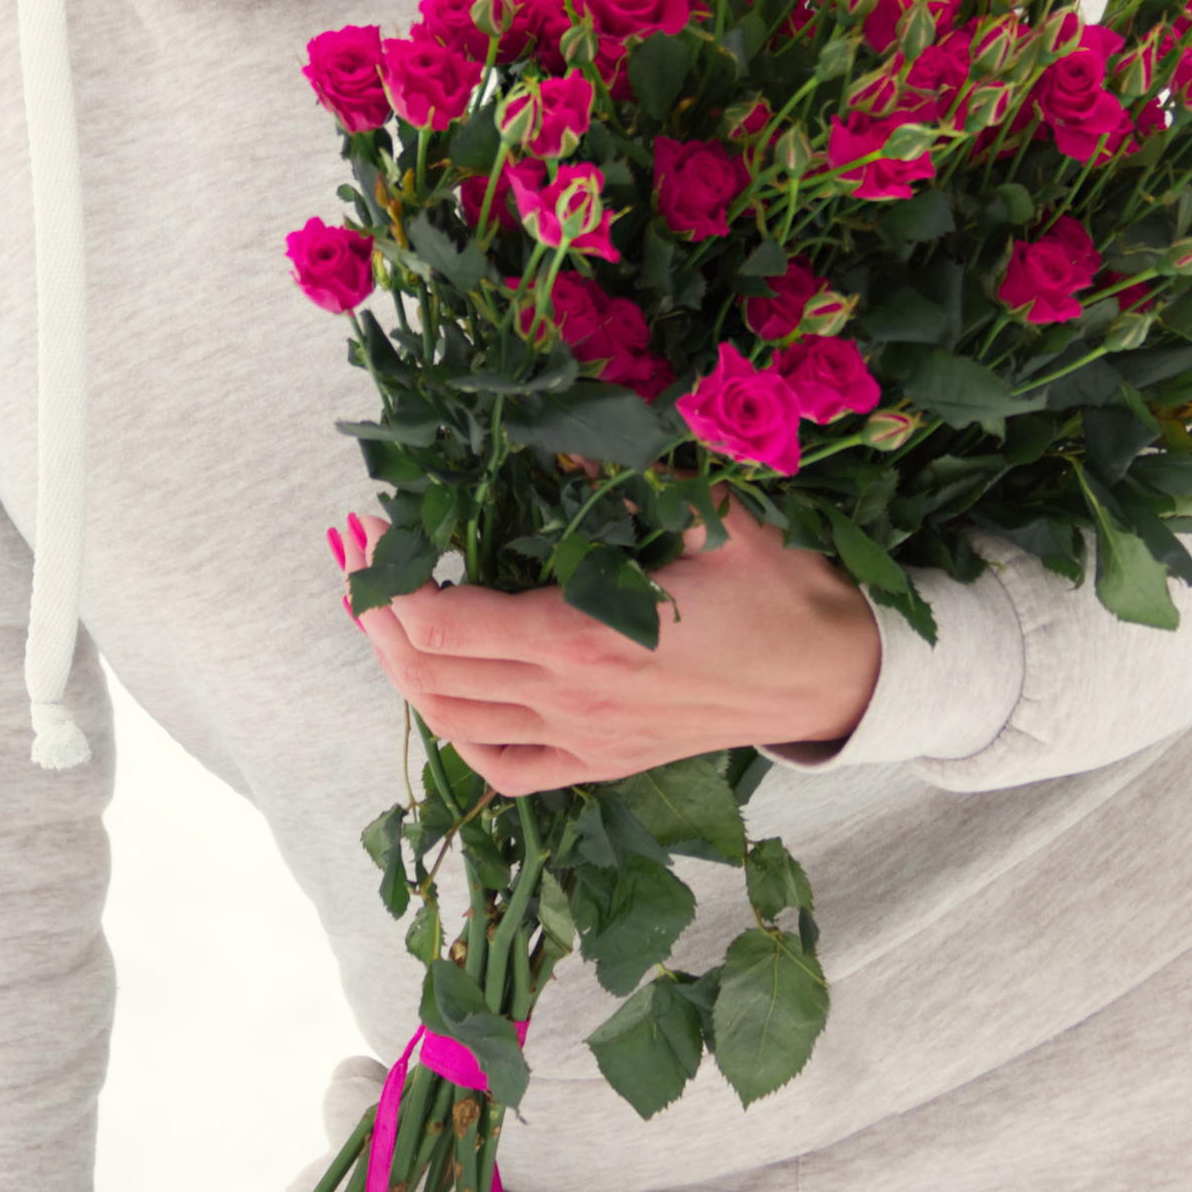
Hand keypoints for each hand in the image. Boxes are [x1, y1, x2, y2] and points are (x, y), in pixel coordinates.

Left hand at [345, 503, 878, 793]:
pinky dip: (455, 734)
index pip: (444, 627)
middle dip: (375, 616)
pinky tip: (442, 692)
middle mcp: (574, 702)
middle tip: (357, 560)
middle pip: (429, 677)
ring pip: (453, 725)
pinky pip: (503, 769)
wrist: (834, 676)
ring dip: (401, 672)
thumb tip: (548, 422)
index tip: (374, 528)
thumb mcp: (709, 508)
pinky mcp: (601, 764)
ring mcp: (584, 742)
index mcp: (590, 638)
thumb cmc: (778, 587)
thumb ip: (625, 469)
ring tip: (380, 616)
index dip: (389, 580)